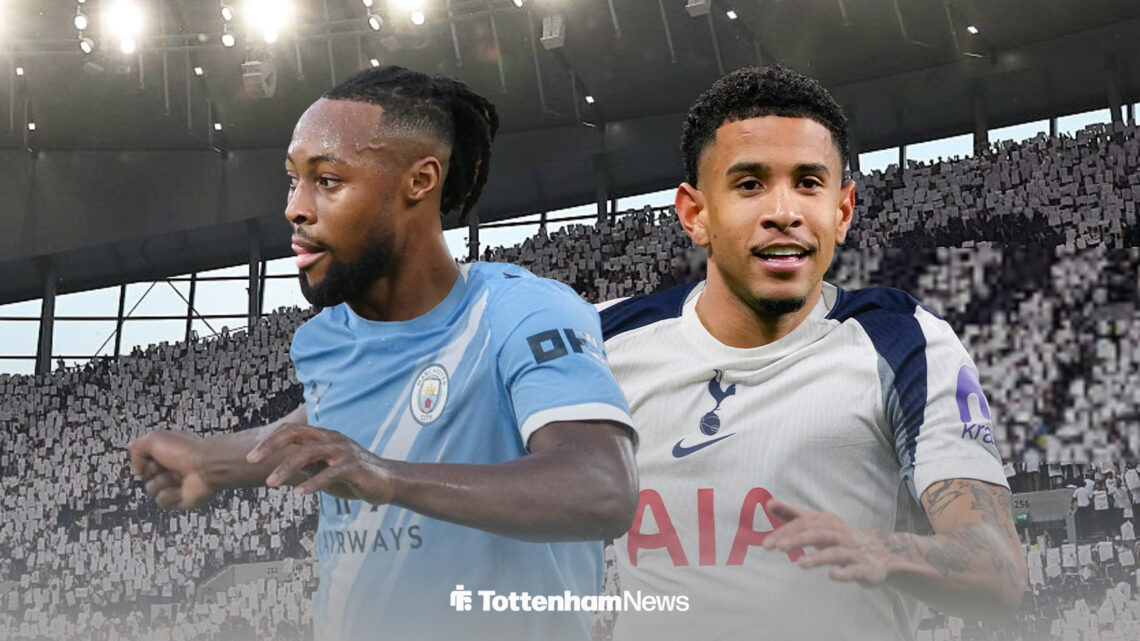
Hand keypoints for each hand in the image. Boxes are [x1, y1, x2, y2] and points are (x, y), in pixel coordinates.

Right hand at [128, 431, 214, 509]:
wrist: (207, 467)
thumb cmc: (186, 451)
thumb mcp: (154, 438)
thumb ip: (136, 448)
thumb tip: (136, 468)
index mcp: (166, 452)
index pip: (142, 460)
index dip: (145, 459)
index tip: (154, 455)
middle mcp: (170, 467)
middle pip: (145, 476)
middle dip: (153, 471)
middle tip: (167, 466)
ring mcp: (175, 484)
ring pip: (151, 489)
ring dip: (162, 482)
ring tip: (177, 476)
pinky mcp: (179, 499)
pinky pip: (161, 501)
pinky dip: (170, 495)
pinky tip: (180, 488)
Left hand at [246, 423, 396, 504]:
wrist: (387, 482)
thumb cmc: (352, 476)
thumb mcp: (324, 469)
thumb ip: (306, 465)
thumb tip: (280, 470)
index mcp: (324, 437)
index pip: (292, 430)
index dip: (270, 440)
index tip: (250, 457)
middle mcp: (332, 439)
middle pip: (296, 433)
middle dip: (271, 445)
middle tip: (250, 460)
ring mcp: (344, 452)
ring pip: (309, 453)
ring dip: (286, 467)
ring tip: (270, 483)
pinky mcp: (354, 468)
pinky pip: (330, 474)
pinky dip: (313, 483)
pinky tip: (300, 493)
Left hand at [763, 498, 907, 585]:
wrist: (880, 552)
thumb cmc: (841, 538)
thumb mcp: (818, 524)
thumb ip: (794, 515)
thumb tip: (770, 504)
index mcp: (826, 522)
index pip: (803, 522)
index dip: (784, 531)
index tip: (767, 541)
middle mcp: (839, 534)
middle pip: (817, 533)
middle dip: (797, 539)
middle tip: (778, 547)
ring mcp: (852, 551)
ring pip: (834, 552)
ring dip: (818, 557)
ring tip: (801, 563)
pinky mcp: (863, 567)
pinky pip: (853, 570)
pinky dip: (843, 573)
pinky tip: (831, 575)